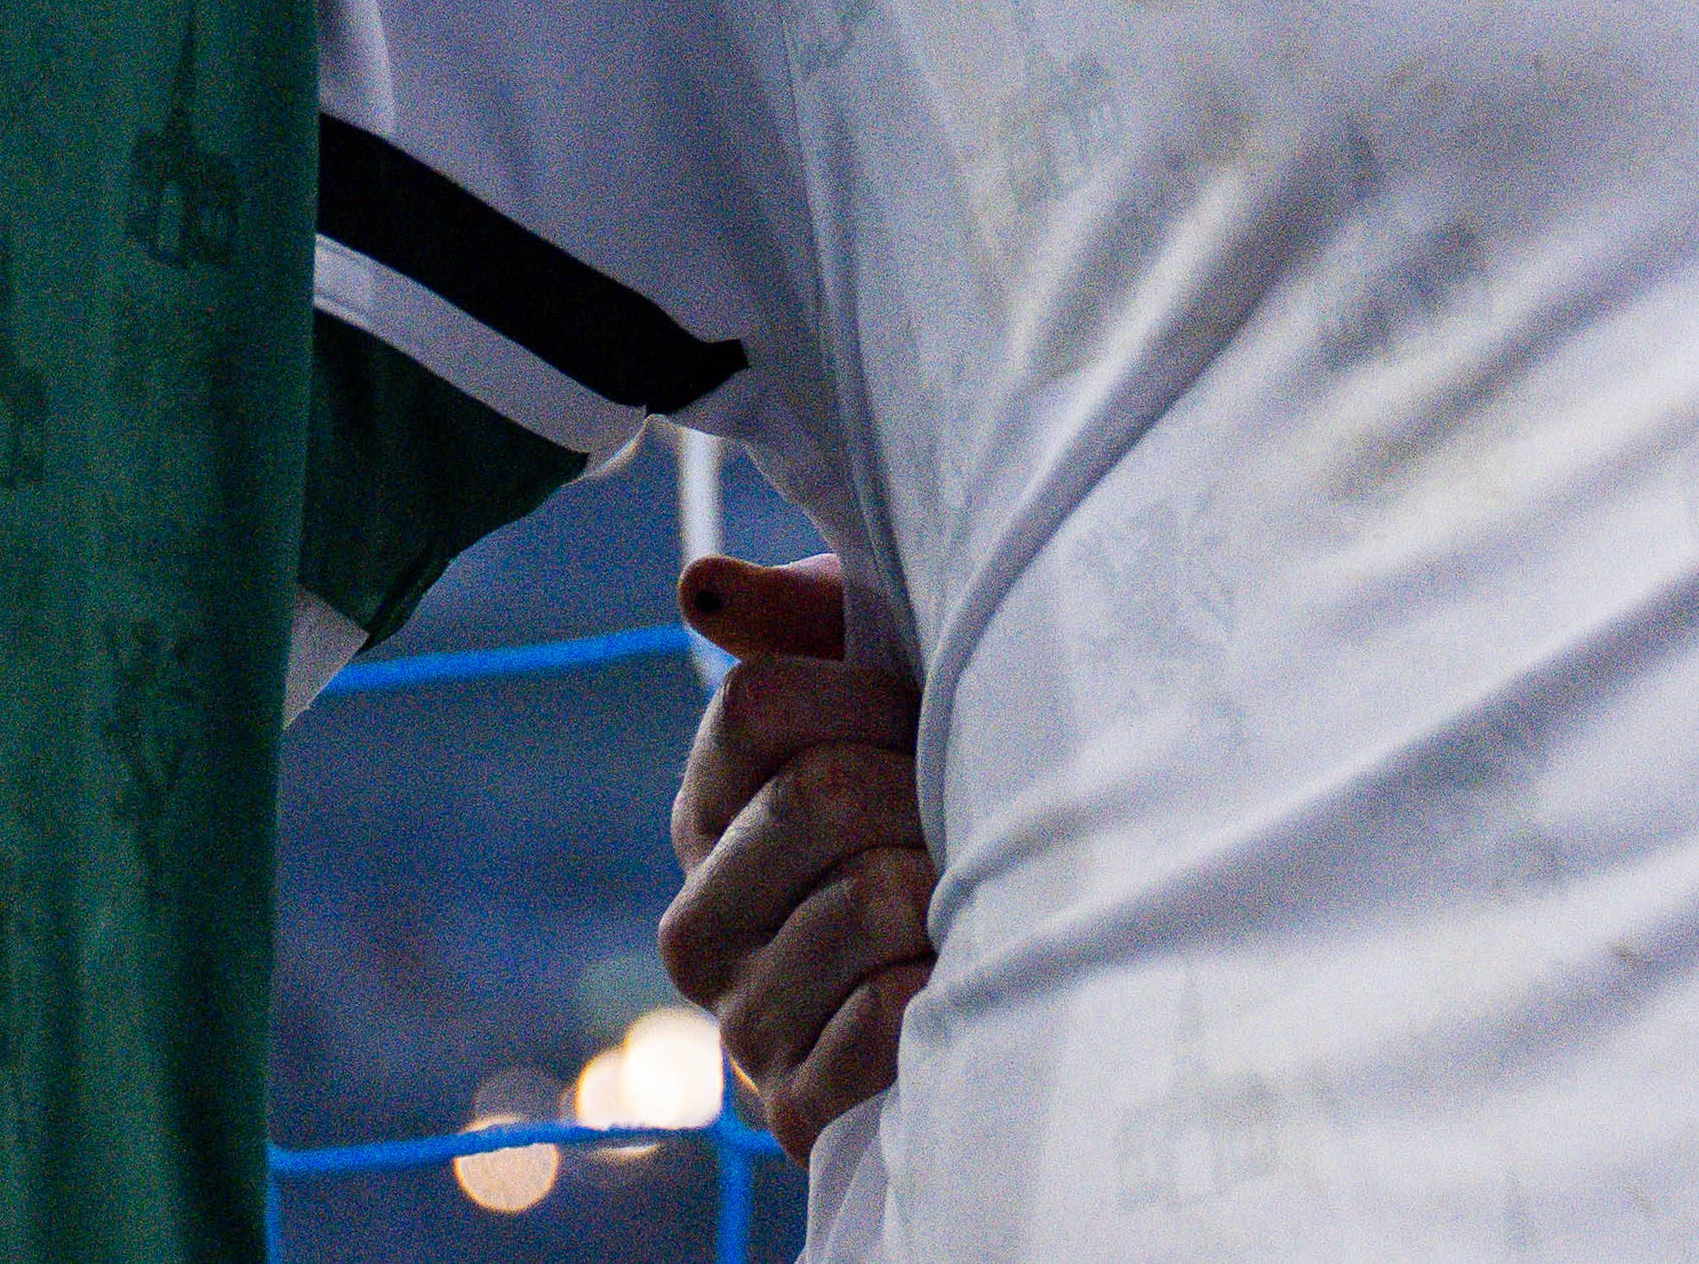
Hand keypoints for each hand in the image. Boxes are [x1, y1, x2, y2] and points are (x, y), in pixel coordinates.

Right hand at [661, 548, 932, 1148]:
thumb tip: (700, 587)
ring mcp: (741, 1021)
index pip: (759, 706)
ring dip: (950, 890)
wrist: (1001, 983)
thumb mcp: (877, 687)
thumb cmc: (937, 799)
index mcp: (706, 812)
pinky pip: (884, 1020)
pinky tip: (953, 983)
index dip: (865, 694)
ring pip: (869, 898)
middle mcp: (697, 920)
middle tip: (961, 814)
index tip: (919, 710)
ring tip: (969, 899)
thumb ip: (798, 625)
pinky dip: (941, 992)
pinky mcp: (797, 1111)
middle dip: (920, 788)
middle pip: (819, 794)